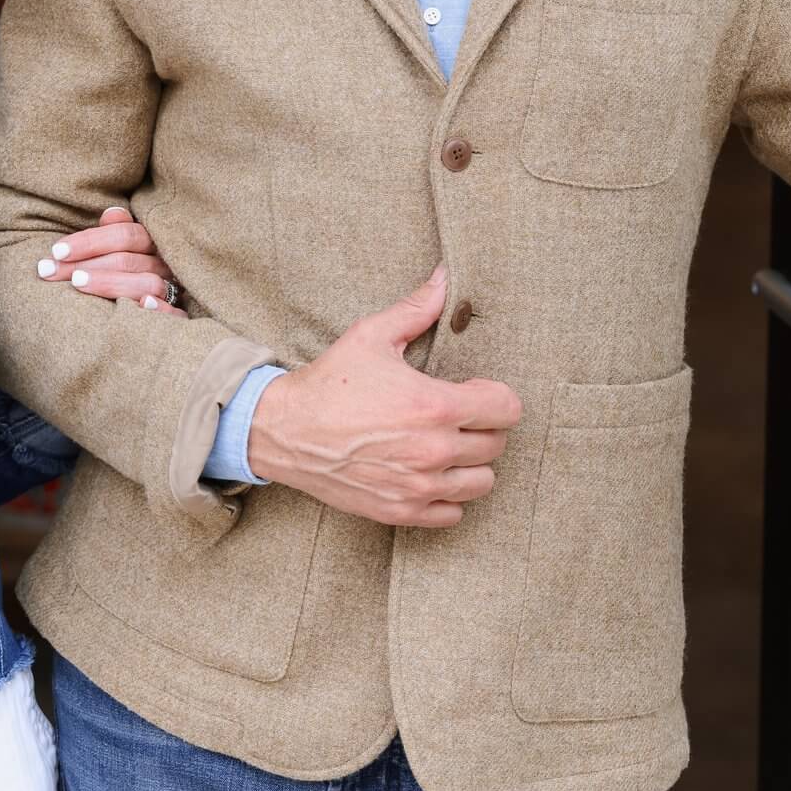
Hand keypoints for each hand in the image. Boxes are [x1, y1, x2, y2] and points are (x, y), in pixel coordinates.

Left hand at [35, 205, 183, 318]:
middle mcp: (164, 265)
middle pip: (127, 260)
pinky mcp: (179, 317)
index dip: (90, 241)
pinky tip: (142, 305)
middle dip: (84, 264)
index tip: (56, 251)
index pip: (124, 235)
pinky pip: (176, 314)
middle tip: (48, 271)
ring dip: (110, 282)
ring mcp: (173, 290)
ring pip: (147, 283)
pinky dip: (161, 309)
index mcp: (151, 244)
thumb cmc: (122, 275)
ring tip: (76, 283)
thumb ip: (113, 232)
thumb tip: (110, 213)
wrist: (149, 319)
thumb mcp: (117, 251)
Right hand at [247, 265, 521, 526]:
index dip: (494, 396)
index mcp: (435, 406)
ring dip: (470, 464)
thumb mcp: (371, 336)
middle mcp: (434, 450)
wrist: (284, 431)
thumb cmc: (329, 382)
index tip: (474, 392)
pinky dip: (447, 497)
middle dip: (481, 427)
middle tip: (455, 417)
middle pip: (496, 444)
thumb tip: (446, 278)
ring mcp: (419, 486)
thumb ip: (416, 309)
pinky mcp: (402, 511)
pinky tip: (427, 474)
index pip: (507, 409)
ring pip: (482, 482)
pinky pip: (453, 513)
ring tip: (446, 447)